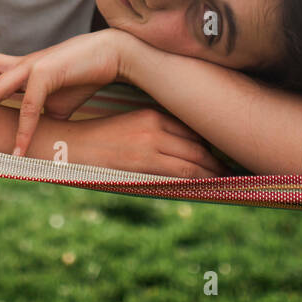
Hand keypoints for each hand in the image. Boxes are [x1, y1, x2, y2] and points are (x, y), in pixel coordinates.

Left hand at [0, 30, 131, 152]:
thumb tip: (30, 146)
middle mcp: (18, 64)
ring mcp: (30, 66)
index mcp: (16, 68)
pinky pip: (28, 106)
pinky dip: (23, 132)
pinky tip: (21, 152)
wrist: (112, 54)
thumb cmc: (82, 78)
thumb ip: (37, 119)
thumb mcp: (55, 103)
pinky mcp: (46, 72)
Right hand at [69, 109, 227, 177]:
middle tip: (235, 172)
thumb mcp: (127, 126)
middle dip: (217, 161)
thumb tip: (180, 150)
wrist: (66, 146)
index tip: (224, 156)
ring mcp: (149, 145)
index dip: (210, 146)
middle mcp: (154, 126)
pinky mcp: (142, 163)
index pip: (191, 131)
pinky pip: (179, 174)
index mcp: (151, 114)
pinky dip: (197, 181)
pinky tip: (208, 187)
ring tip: (228, 182)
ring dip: (213, 174)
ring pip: (193, 162)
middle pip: (197, 146)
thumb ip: (152, 134)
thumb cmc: (96, 139)